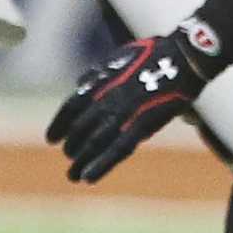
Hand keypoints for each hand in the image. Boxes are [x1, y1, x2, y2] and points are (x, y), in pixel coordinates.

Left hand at [47, 30, 205, 182]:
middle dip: (72, 145)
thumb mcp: (119, 58)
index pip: (70, 107)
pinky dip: (101, 166)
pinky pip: (116, 150)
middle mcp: (106, 99)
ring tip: (72, 175)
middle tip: (68, 156)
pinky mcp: (142, 126)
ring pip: (94, 143)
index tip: (51, 138)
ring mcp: (123, 114)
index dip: (59, 124)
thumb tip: (81, 84)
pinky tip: (89, 178)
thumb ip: (98, 74)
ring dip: (81, 161)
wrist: (181, 57)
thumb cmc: (154, 54)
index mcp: (100, 82)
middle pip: (80, 129)